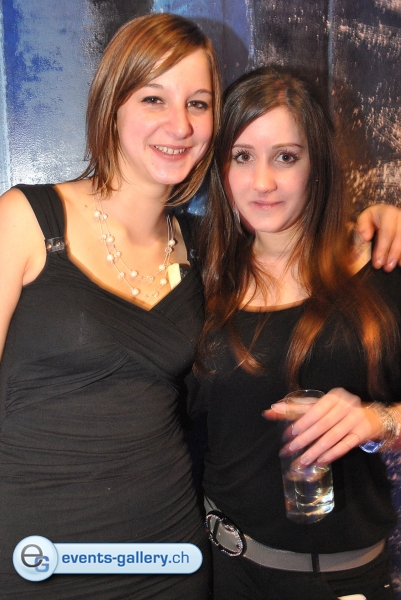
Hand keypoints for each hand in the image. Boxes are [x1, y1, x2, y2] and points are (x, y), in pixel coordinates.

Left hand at [264, 388, 381, 464]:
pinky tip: (320, 461)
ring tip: (302, 461)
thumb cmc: (339, 410)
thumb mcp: (320, 406)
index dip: (300, 423)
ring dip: (315, 451)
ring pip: (332, 437)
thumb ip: (297, 408)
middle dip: (304, 439)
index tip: (288, 434)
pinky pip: (345, 446)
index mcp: (334, 396)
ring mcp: (356, 419)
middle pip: (321, 425)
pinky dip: (331, 454)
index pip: (314, 410)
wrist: (371, 416)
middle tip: (290, 450)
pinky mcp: (362, 433)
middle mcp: (346, 405)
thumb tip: (272, 409)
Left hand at [355, 204, 400, 270]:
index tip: (378, 262)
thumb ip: (362, 226)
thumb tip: (365, 237)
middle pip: (399, 236)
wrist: (385, 213)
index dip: (382, 249)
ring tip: (397, 266)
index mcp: (388, 213)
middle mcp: (400, 217)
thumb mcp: (364, 218)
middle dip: (393, 253)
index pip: (386, 232)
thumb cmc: (374, 218)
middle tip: (387, 267)